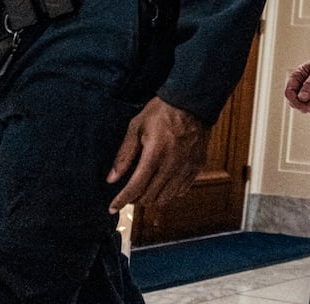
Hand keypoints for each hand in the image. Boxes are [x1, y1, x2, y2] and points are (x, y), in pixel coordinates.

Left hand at [107, 97, 210, 212]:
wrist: (192, 102)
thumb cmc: (162, 112)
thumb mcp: (136, 127)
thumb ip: (124, 155)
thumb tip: (112, 179)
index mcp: (155, 154)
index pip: (135, 187)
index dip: (121, 200)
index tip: (112, 208)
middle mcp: (173, 164)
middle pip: (150, 196)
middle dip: (135, 199)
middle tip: (129, 193)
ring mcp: (187, 167)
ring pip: (167, 198)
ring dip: (153, 198)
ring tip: (145, 190)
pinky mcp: (198, 166)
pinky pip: (182, 190)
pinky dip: (170, 192)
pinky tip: (163, 184)